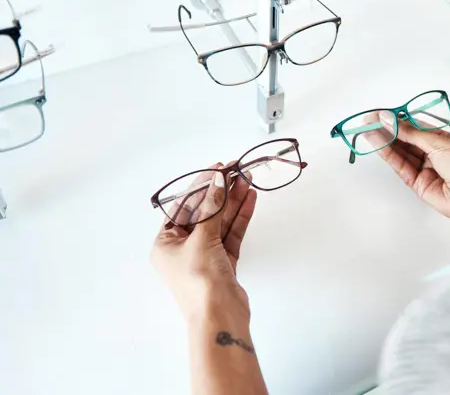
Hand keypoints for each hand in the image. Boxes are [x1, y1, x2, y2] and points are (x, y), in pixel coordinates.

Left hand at [151, 163, 256, 320]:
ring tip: (247, 179)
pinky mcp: (224, 262)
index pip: (183, 206)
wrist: (219, 316)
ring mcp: (205, 255)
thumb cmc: (199, 281)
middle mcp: (183, 248)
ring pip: (221, 221)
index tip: (217, 169)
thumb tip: (218, 181)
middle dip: (221, 191)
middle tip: (235, 170)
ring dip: (234, 201)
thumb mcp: (201, 238)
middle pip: (204, 212)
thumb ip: (212, 208)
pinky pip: (232, 234)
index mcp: (165, 243)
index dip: (201, 186)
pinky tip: (249, 199)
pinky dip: (241, 217)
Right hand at [377, 111, 449, 221]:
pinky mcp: (418, 184)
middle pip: (407, 140)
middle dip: (388, 130)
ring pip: (401, 153)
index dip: (399, 120)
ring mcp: (426, 169)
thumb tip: (390, 119)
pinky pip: (401, 167)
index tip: (382, 114)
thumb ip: (411, 133)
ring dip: (385, 141)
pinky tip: (378, 144)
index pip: (417, 127)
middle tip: (369, 121)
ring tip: (368, 130)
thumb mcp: (439, 143)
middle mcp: (434, 154)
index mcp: (445, 140)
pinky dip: (389, 155)